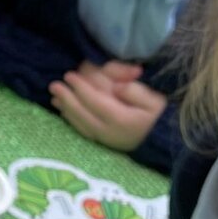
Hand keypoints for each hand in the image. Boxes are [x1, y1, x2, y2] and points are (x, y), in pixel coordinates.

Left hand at [50, 60, 167, 151]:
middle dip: (67, 98)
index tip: (70, 75)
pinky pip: (83, 131)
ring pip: (79, 123)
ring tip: (54, 97)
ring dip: (66, 109)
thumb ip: (136, 91)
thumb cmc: (160, 115)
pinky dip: (71, 121)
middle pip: (82, 113)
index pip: (95, 101)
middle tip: (54, 85)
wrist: (164, 140)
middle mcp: (109, 131)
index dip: (81, 88)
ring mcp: (104, 139)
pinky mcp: (103, 142)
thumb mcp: (154, 100)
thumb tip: (118, 87)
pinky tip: (64, 112)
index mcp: (121, 119)